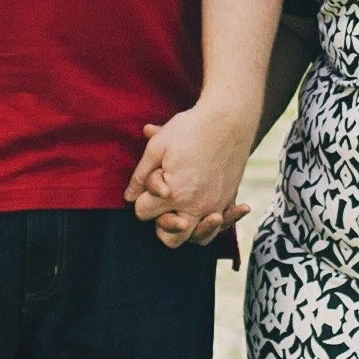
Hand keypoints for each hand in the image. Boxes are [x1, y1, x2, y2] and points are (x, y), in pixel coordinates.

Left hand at [124, 103, 254, 247]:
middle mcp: (196, 206)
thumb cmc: (190, 129)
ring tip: (182, 211)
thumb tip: (129, 197)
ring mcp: (215, 206)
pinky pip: (221, 226)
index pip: (143, 213)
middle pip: (169, 238)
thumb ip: (141, 176)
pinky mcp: (228, 200)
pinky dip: (214, 224)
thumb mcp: (157, 146)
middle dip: (161, 223)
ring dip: (187, 230)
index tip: (151, 180)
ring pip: (198, 239)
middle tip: (163, 202)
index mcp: (174, 194)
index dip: (142, 198)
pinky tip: (211, 213)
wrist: (229, 119)